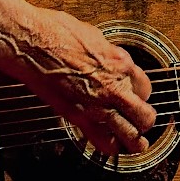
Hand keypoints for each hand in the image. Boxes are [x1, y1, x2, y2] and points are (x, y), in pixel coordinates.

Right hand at [0, 6, 156, 154]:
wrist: (33, 43)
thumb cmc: (57, 32)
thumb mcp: (94, 35)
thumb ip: (106, 53)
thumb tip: (108, 56)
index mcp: (120, 63)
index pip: (146, 87)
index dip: (142, 94)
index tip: (137, 96)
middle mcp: (114, 86)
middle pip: (144, 114)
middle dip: (145, 120)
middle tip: (142, 123)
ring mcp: (97, 103)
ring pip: (130, 133)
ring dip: (135, 141)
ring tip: (137, 145)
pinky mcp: (78, 116)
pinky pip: (101, 140)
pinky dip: (109, 147)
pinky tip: (111, 148)